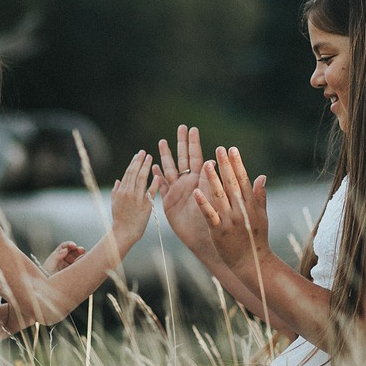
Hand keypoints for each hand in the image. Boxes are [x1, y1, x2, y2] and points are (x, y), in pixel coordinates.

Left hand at [42, 241, 85, 274]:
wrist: (47, 289)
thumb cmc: (45, 276)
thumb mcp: (49, 264)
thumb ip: (57, 255)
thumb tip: (65, 249)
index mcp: (57, 255)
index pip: (65, 247)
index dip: (69, 244)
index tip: (73, 246)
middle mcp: (65, 260)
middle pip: (74, 251)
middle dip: (78, 249)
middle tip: (82, 250)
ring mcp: (70, 266)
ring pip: (79, 258)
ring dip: (83, 256)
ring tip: (85, 257)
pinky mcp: (74, 273)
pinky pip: (80, 267)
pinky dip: (84, 265)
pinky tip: (85, 264)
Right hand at [111, 150, 159, 250]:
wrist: (123, 233)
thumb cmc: (119, 219)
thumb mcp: (114, 203)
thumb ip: (116, 190)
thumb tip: (118, 180)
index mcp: (121, 191)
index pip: (128, 173)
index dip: (133, 163)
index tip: (137, 154)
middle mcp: (128, 192)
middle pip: (134, 173)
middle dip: (139, 161)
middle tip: (144, 152)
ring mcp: (137, 198)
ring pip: (141, 179)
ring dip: (146, 167)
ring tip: (150, 157)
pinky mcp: (145, 205)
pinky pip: (150, 192)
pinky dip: (154, 183)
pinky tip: (158, 175)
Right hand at [152, 125, 212, 254]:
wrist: (203, 238)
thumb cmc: (213, 219)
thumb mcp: (213, 197)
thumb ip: (210, 180)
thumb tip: (212, 160)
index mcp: (200, 180)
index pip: (196, 156)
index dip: (193, 143)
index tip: (192, 128)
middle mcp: (188, 183)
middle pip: (182, 158)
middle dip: (181, 143)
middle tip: (180, 127)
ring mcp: (177, 191)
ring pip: (169, 169)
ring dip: (165, 155)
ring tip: (162, 142)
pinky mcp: (168, 201)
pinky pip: (160, 186)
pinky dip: (156, 176)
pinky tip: (152, 166)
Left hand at [193, 146, 269, 272]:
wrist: (252, 263)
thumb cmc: (256, 239)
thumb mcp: (261, 216)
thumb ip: (260, 196)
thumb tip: (262, 176)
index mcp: (250, 205)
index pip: (243, 180)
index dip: (237, 164)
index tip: (231, 149)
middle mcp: (241, 210)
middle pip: (232, 184)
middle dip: (225, 166)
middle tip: (219, 149)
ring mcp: (230, 220)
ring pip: (220, 196)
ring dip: (213, 179)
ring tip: (206, 164)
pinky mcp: (218, 231)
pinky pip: (209, 215)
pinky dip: (204, 203)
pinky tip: (196, 191)